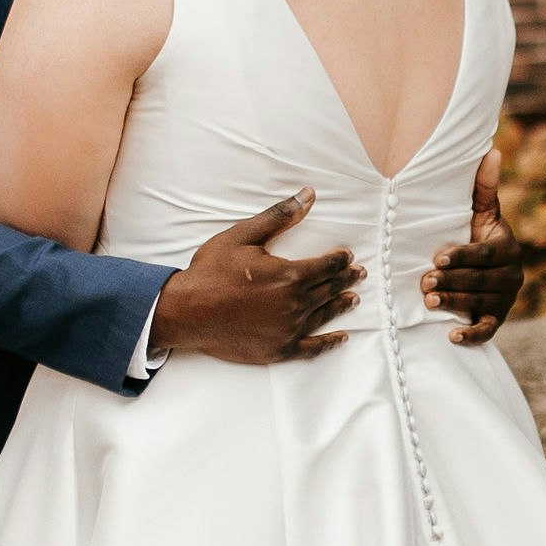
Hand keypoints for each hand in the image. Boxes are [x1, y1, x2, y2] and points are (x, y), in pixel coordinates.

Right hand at [152, 191, 361, 365]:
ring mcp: (289, 329)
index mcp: (290, 275)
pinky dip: (329, 343)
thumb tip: (308, 195)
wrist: (187, 311)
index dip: (340, 259)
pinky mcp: (279, 349)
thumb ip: (279, 216)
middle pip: (330, 288)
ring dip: (342, 304)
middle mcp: (295, 304)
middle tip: (359, 274)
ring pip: (325, 315)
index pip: (327, 265)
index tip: (347, 256)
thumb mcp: (243, 236)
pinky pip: (312, 348)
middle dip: (346, 278)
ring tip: (354, 298)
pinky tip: (341, 337)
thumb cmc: (211, 271)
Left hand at [421, 152, 523, 346]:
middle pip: (480, 280)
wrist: (485, 272)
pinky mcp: (498, 320)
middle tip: (424, 282)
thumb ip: (484, 187)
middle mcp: (512, 275)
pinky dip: (471, 335)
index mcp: (508, 247)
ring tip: (429, 301)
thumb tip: (492, 151)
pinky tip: (452, 336)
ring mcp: (505, 300)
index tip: (438, 258)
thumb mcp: (482, 214)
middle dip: (451, 281)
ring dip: (454, 303)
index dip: (461, 256)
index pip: (484, 254)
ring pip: (480, 303)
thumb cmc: (477, 236)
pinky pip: (487, 330)